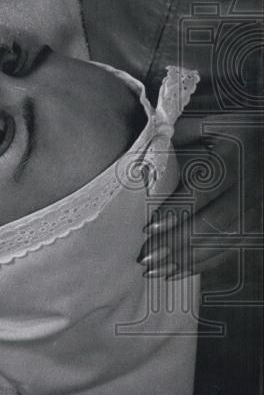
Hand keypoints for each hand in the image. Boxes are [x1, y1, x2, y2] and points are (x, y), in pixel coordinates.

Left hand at [138, 112, 261, 279]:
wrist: (263, 139)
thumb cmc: (226, 128)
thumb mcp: (205, 122)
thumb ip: (177, 137)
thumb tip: (143, 159)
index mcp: (236, 153)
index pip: (205, 188)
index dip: (178, 211)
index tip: (150, 227)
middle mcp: (252, 183)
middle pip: (216, 221)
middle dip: (179, 242)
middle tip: (146, 257)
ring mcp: (260, 205)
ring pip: (227, 239)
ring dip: (190, 258)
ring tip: (155, 270)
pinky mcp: (259, 222)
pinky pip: (234, 247)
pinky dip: (206, 262)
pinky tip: (178, 271)